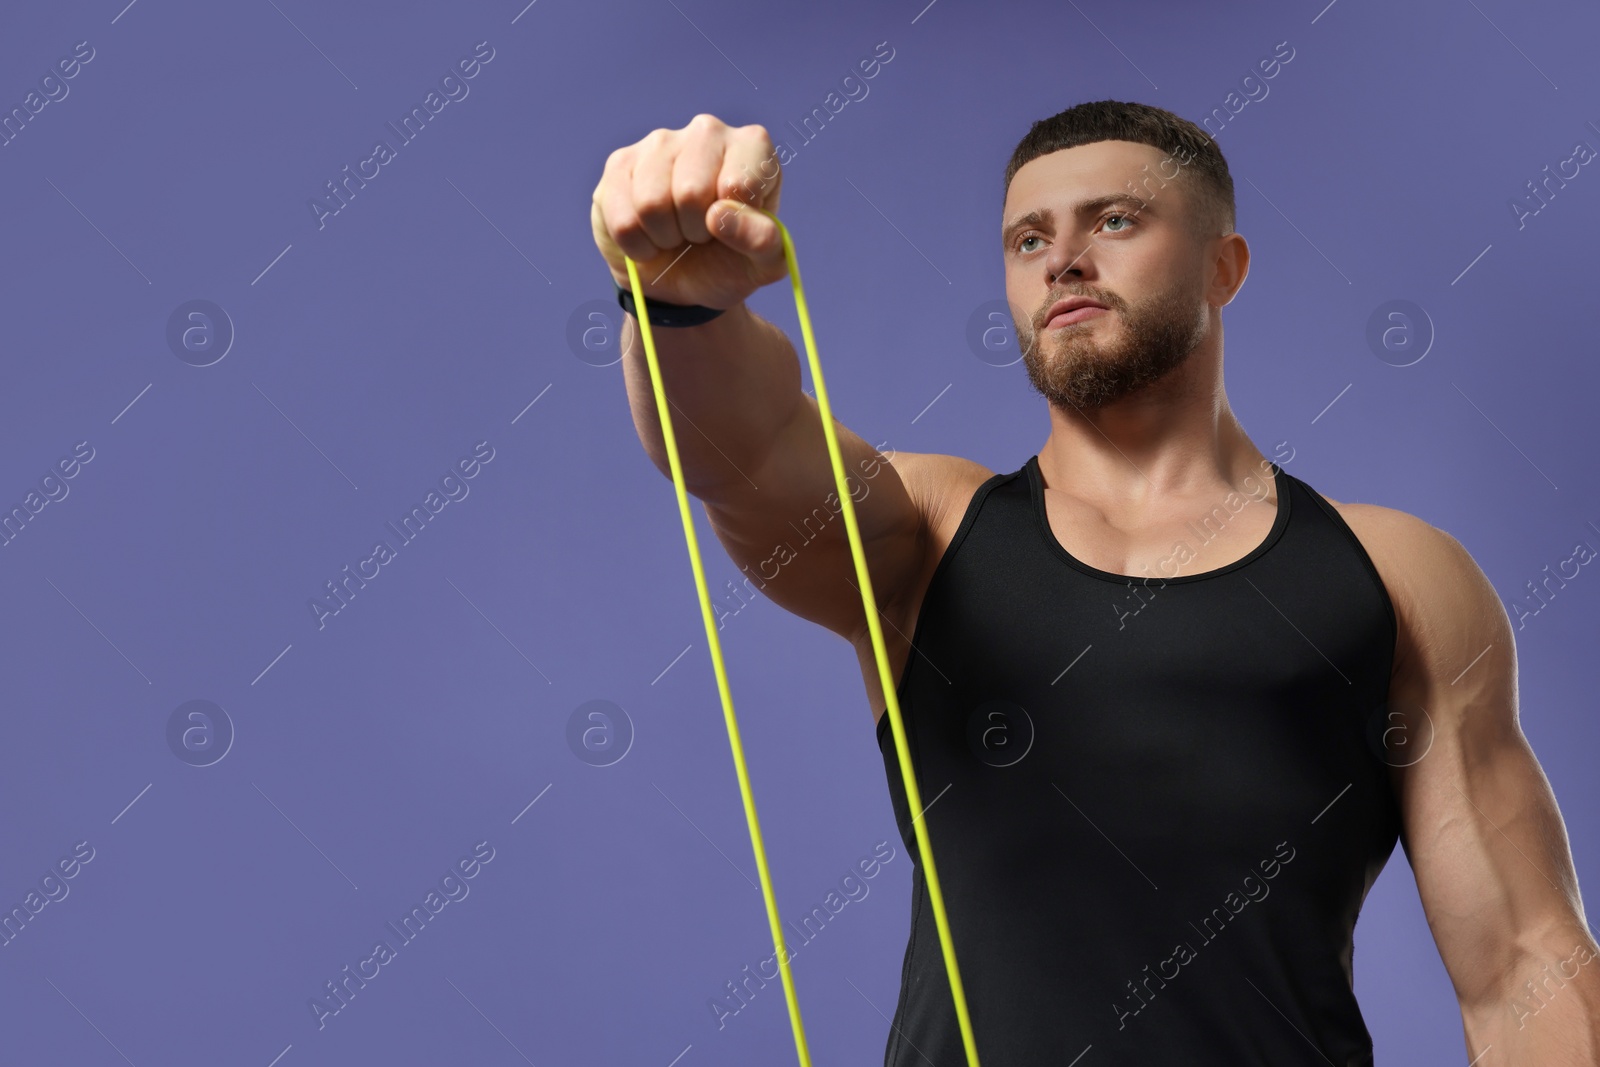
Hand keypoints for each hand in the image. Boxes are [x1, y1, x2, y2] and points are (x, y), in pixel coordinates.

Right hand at [590, 114, 787, 309]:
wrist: (684, 279)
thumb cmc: (730, 260)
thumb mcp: (764, 264)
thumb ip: (761, 240)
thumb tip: (719, 215)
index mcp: (751, 146)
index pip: (740, 184)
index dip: (733, 223)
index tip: (732, 227)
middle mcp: (707, 131)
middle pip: (690, 192)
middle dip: (695, 231)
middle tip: (700, 234)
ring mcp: (660, 142)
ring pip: (651, 202)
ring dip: (665, 237)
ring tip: (676, 234)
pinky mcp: (620, 163)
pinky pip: (623, 217)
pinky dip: (637, 245)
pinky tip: (649, 236)